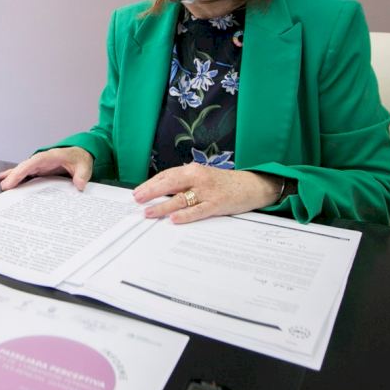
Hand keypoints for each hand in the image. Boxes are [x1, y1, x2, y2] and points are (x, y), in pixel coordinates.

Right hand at [0, 147, 93, 191]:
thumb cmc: (80, 157)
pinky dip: (18, 179)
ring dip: (13, 178)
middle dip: (13, 177)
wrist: (81, 154)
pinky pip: (26, 175)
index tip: (13, 180)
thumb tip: (79, 185)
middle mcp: (41, 160)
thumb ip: (82, 175)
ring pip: (22, 171)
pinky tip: (9, 184)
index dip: (21, 171)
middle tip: (5, 188)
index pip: (32, 163)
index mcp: (50, 156)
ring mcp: (39, 166)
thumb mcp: (84, 166)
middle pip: (24, 167)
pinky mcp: (39, 171)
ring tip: (3, 186)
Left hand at [132, 165, 282, 223]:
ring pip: (180, 199)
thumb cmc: (224, 183)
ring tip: (148, 212)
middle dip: (151, 191)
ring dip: (162, 206)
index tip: (139, 191)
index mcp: (193, 170)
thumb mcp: (202, 177)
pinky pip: (198, 211)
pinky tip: (174, 219)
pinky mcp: (217, 204)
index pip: (167, 175)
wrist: (251, 185)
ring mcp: (207, 191)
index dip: (151, 184)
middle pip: (170, 184)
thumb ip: (185, 182)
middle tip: (137, 199)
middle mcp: (198, 178)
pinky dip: (185, 215)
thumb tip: (161, 191)